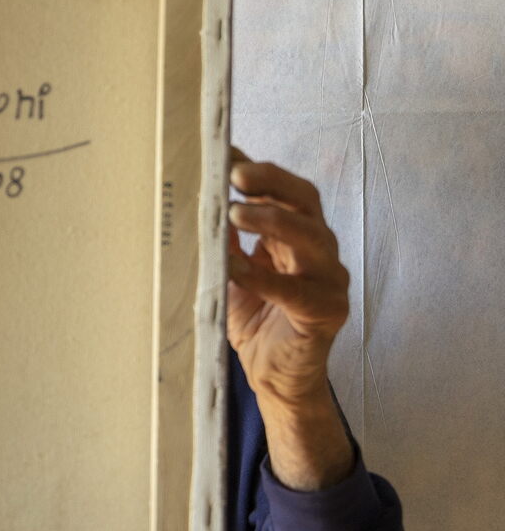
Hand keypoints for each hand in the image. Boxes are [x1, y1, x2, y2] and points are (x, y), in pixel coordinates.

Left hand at [226, 148, 353, 489]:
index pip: (287, 191)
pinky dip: (263, 277)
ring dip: (273, 220)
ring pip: (311, 237)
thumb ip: (225, 238)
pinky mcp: (326, 313)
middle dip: (272, 182)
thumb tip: (202, 199)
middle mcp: (319, 251)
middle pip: (306, 201)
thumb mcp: (232, 271)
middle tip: (237, 172)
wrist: (273, 377)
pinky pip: (296, 290)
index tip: (226, 153)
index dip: (260, 171)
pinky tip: (234, 267)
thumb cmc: (255, 320)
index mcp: (297, 236)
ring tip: (235, 211)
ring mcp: (329, 280)